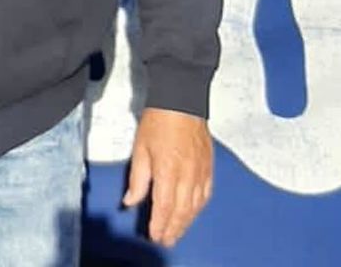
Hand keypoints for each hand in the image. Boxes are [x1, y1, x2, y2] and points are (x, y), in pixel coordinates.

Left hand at [124, 109, 212, 246]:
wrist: (181, 100)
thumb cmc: (159, 121)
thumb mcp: (140, 149)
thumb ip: (137, 179)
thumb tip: (131, 200)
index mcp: (168, 170)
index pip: (164, 206)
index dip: (160, 224)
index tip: (155, 235)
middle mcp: (188, 174)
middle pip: (182, 210)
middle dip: (174, 228)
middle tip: (166, 241)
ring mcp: (201, 171)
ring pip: (196, 205)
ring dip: (187, 221)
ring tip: (178, 232)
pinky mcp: (209, 165)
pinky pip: (207, 193)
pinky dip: (199, 207)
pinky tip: (194, 212)